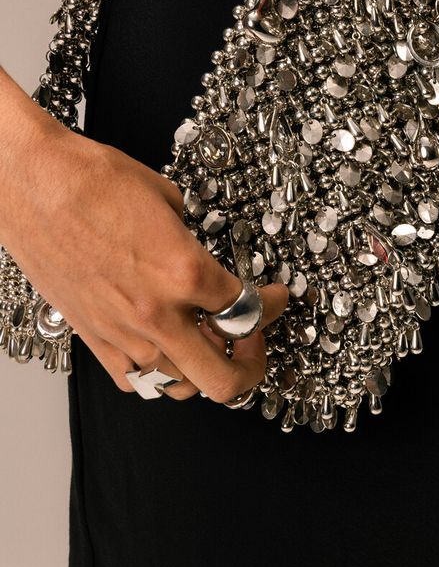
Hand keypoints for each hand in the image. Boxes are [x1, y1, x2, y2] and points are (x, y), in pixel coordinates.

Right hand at [0, 104, 288, 401]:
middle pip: (223, 379)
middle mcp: (156, 313)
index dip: (273, 306)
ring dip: (202, 369)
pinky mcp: (92, 339)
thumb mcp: (169, 199)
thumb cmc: (92, 180)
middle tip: (254, 342)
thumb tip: (203, 254)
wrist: (33, 184)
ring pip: (178, 386)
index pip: (249, 310)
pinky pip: (134, 380)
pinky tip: (164, 350)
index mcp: (184, 271)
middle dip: (251, 367)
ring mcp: (122, 333)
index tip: (276, 298)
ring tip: (209, 345)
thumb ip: (193, 239)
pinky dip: (157, 373)